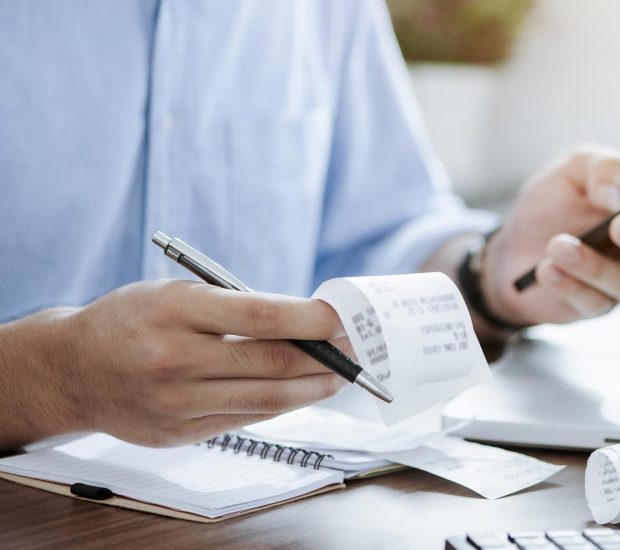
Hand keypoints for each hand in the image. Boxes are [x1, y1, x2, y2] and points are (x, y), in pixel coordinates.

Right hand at [0, 280, 348, 447]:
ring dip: (314, 387)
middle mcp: (174, 359)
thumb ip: (236, 307)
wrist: (71, 370)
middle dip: (325, 356)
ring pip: (268, 400)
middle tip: (354, 347)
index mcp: (174, 310)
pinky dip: (281, 405)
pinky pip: (247, 419)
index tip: (343, 317)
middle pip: (273, 363)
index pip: (262, 316)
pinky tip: (300, 391)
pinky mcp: (179, 433)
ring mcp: (176, 403)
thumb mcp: (176, 294)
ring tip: (339, 375)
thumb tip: (308, 323)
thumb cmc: (132, 321)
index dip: (312, 319)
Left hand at [482, 147, 619, 325]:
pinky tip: (547, 269)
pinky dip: (569, 284)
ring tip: (557, 245)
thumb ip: (603, 168)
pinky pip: (593, 302)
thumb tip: (617, 195)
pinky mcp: (595, 306)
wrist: (510, 246)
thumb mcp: (572, 169)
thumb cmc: (551, 206)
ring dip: (590, 263)